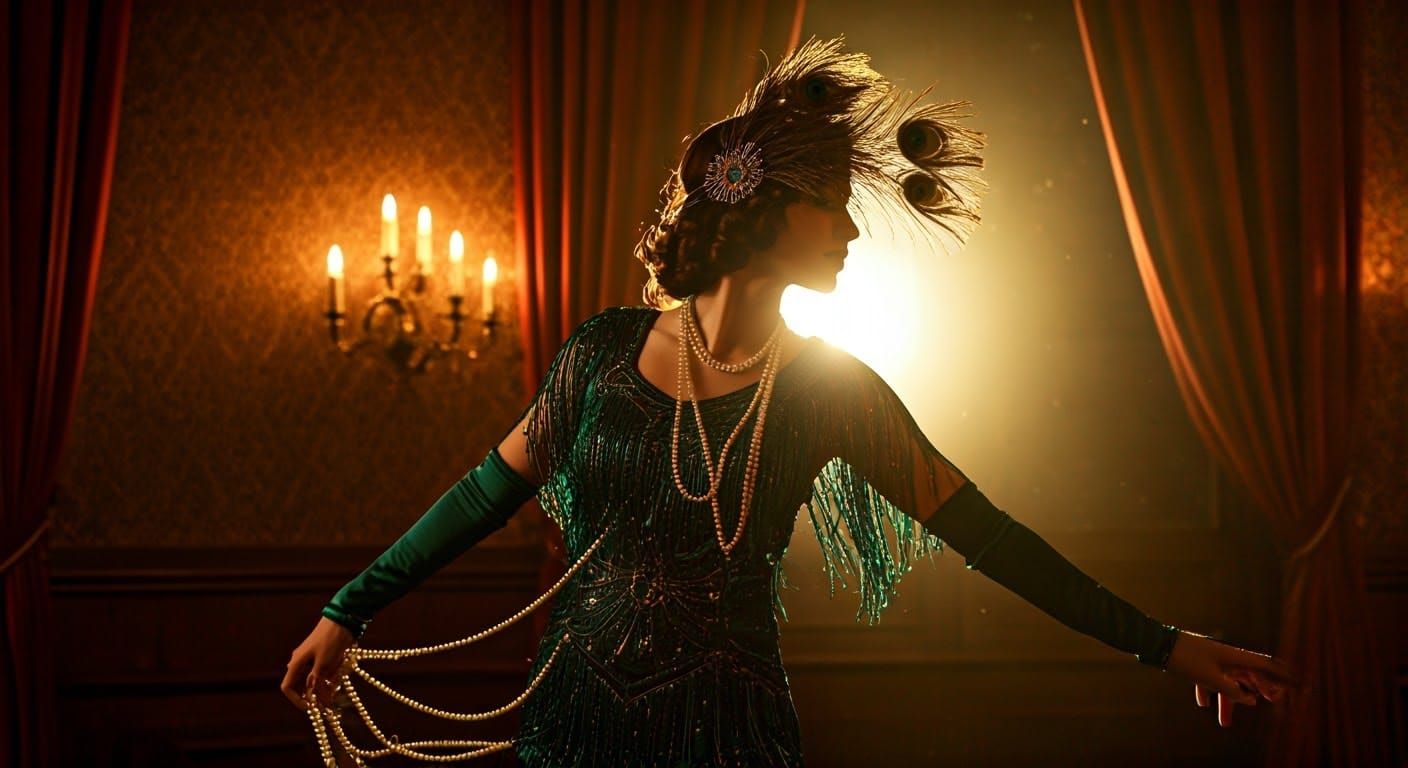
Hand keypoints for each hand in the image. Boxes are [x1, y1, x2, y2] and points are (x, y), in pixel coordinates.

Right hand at [281, 616, 356, 709]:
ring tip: (334, 697)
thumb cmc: (330, 640)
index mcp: (296, 663)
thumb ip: (317, 682)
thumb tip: (313, 699)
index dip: (296, 700)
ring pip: (313, 680)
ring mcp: (310, 659)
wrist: (342, 620)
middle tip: (326, 706)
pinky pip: (322, 673)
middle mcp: (300, 662)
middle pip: (302, 685)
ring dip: (322, 689)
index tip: (310, 708)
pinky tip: (337, 684)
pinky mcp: (321, 656)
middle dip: (313, 697)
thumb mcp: (324, 664)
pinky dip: (328, 680)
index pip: (287, 687)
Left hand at [1163, 629, 1302, 727]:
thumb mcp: (1211, 679)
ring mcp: (1213, 660)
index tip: (1298, 685)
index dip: (1283, 676)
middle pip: (1248, 675)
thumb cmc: (1187, 659)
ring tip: (1225, 724)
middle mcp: (1227, 657)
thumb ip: (1232, 690)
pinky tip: (1203, 704)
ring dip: (1228, 702)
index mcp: (1235, 657)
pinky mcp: (1199, 663)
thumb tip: (1251, 700)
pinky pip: (1209, 680)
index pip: (1265, 666)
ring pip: (1227, 682)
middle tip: (1273, 701)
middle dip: (1260, 689)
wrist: (1158, 644)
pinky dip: (1208, 692)